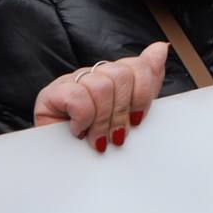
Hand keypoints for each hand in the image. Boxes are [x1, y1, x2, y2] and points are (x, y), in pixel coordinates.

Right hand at [32, 42, 168, 152]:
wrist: (65, 165)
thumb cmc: (100, 139)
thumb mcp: (131, 113)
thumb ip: (148, 81)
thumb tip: (161, 48)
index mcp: (113, 76)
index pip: (137, 66)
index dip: (143, 94)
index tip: (138, 120)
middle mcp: (93, 73)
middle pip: (121, 75)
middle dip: (123, 111)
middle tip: (117, 135)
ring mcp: (71, 81)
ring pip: (101, 86)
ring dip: (103, 120)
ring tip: (98, 139)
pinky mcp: (51, 94)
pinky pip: (77, 96)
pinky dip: (83, 118)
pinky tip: (79, 131)